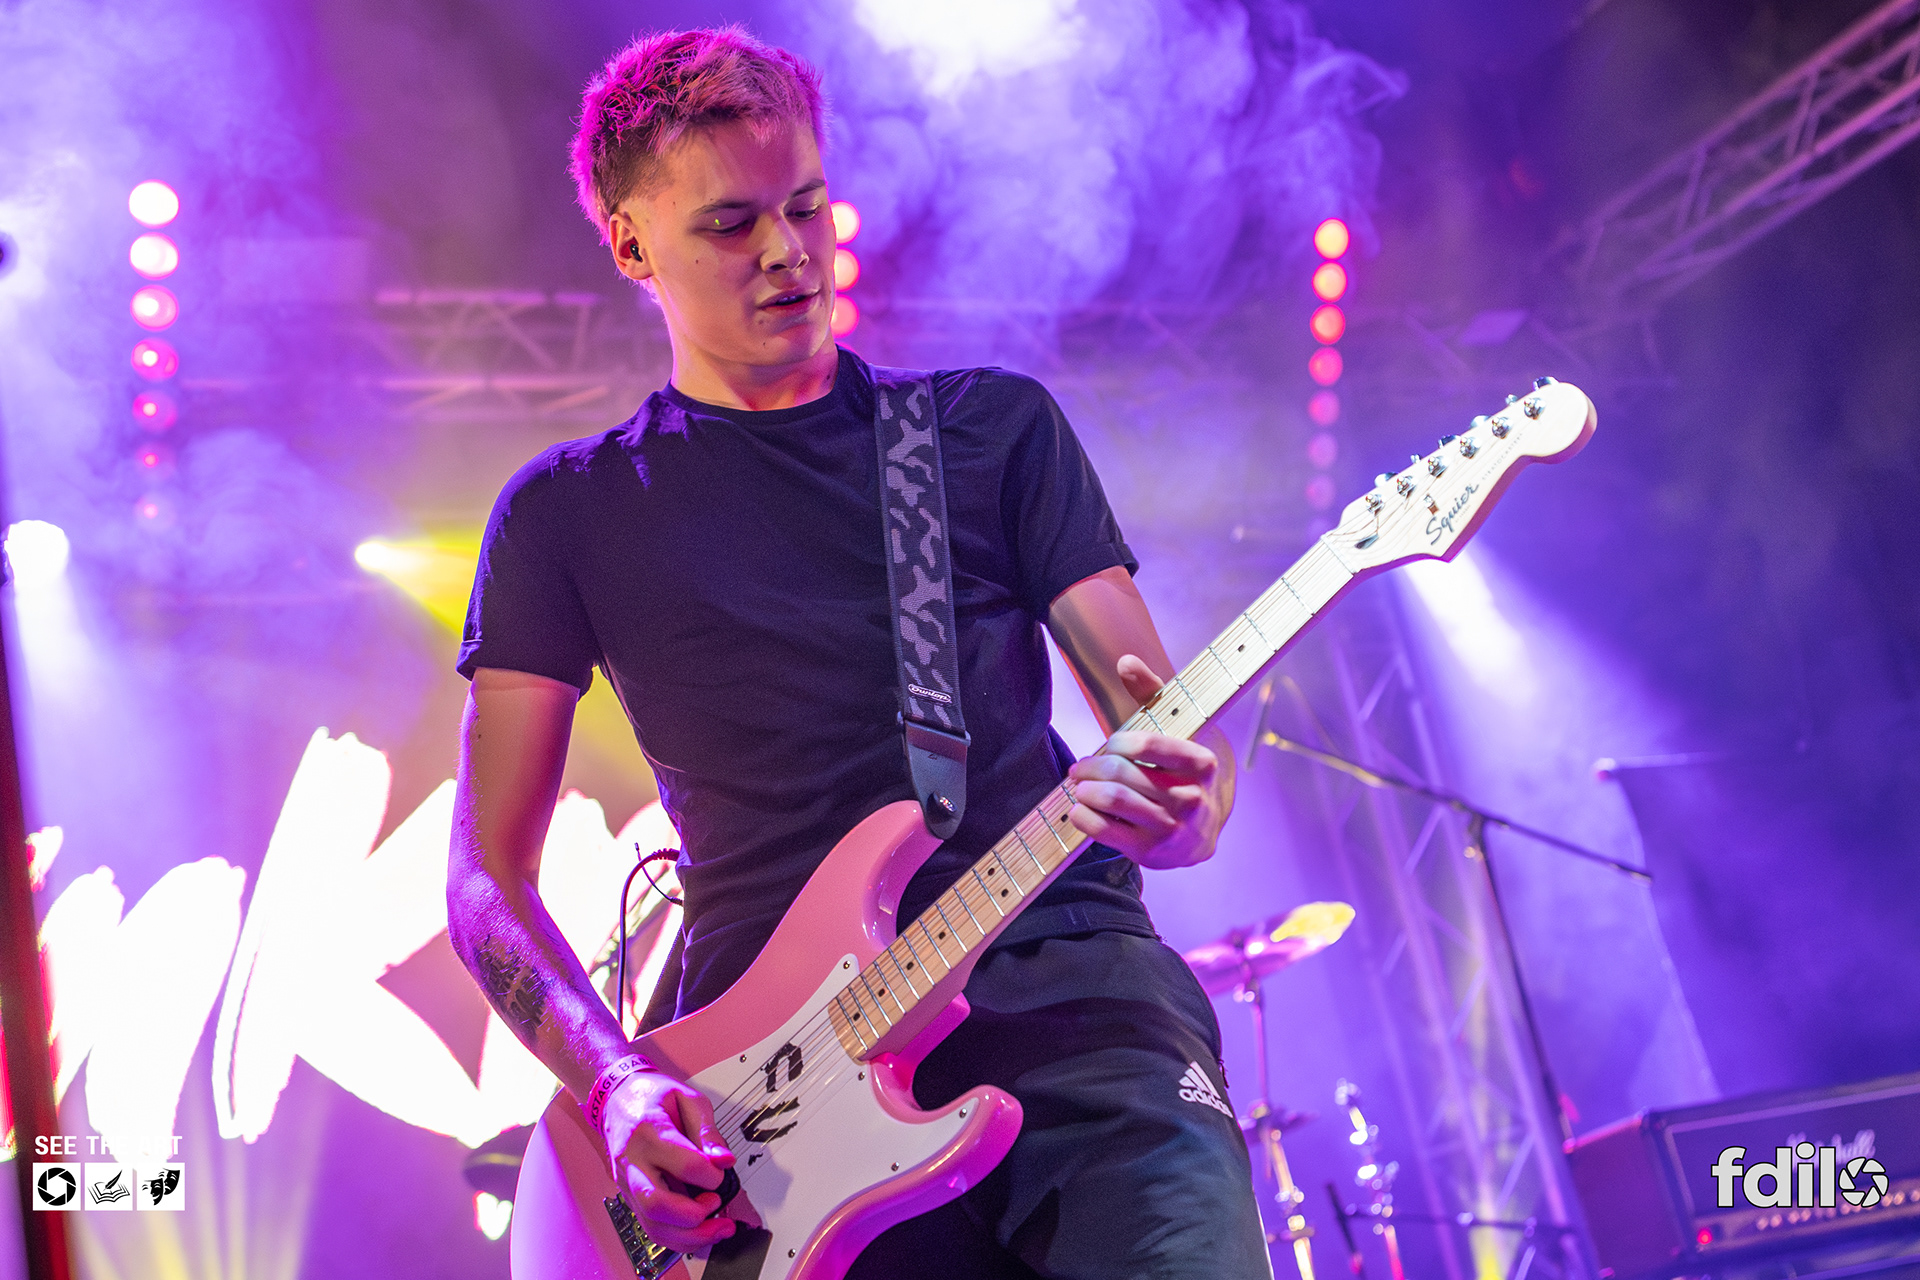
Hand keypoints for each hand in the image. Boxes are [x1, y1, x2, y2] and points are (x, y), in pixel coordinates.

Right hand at [601, 1070, 737, 1251]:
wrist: (617, 1099)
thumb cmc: (652, 1097)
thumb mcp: (687, 1098)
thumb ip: (707, 1131)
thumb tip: (725, 1160)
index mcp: (648, 1131)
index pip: (683, 1164)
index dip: (711, 1174)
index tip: (722, 1171)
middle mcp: (632, 1161)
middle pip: (657, 1203)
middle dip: (694, 1216)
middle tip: (718, 1206)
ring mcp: (627, 1183)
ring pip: (651, 1224)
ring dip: (688, 1236)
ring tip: (717, 1229)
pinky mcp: (629, 1196)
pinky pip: (649, 1227)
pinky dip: (676, 1238)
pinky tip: (699, 1233)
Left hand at [1065, 655, 1225, 869]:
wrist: (1203, 830)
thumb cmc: (1185, 771)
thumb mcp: (1179, 730)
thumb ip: (1152, 693)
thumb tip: (1125, 660)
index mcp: (1203, 764)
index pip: (1148, 743)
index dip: (1119, 740)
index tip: (1111, 744)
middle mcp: (1192, 799)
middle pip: (1123, 772)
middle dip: (1093, 765)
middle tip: (1081, 766)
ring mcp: (1172, 829)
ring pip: (1113, 800)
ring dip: (1085, 788)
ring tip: (1079, 783)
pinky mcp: (1151, 853)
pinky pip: (1105, 831)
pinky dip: (1083, 816)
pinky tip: (1080, 807)